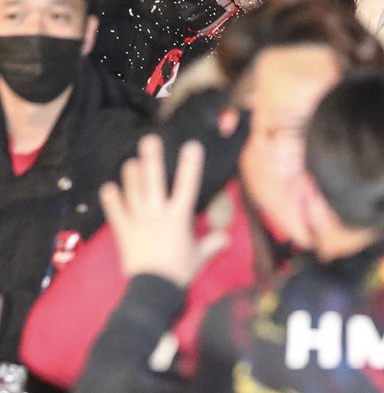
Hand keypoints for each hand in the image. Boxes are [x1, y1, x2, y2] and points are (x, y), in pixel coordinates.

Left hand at [100, 134, 225, 286]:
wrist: (153, 292)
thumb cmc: (179, 272)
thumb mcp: (199, 257)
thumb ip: (212, 243)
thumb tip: (226, 237)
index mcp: (179, 217)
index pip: (187, 186)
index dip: (190, 165)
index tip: (192, 145)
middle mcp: (158, 214)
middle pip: (154, 182)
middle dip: (152, 159)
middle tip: (149, 140)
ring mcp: (139, 222)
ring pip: (134, 192)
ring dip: (131, 176)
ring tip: (130, 161)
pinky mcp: (124, 232)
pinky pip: (116, 213)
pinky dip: (111, 200)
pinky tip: (108, 186)